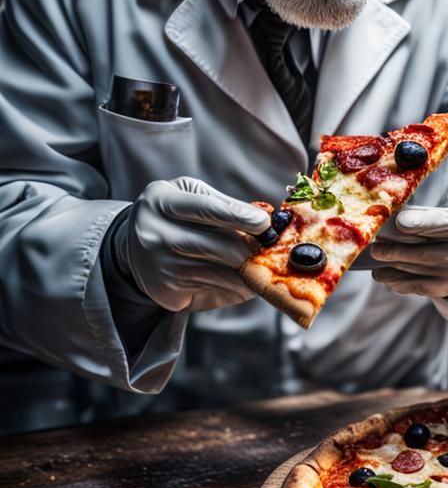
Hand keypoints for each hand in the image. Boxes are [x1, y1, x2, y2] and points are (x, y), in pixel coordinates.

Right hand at [114, 176, 269, 311]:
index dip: (240, 216)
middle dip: (252, 249)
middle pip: (218, 246)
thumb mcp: (190, 196)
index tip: (266, 223)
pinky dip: (237, 287)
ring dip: (250, 271)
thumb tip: (265, 220)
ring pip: (222, 272)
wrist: (134, 247)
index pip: (207, 209)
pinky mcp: (168, 292)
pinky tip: (245, 280)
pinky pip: (216, 290)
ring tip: (265, 265)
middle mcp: (155, 235)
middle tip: (273, 249)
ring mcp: (160, 266)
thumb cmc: (174, 215)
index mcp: (161, 201)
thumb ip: (223, 203)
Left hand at [370, 204, 447, 298]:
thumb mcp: (445, 214)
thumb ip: (419, 214)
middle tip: (374, 245)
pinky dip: (391, 278)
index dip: (417, 223)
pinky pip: (408, 285)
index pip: (438, 223)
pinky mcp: (439, 289)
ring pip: (409, 269)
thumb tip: (385, 216)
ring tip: (376, 254)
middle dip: (391, 249)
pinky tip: (383, 272)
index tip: (399, 222)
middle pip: (418, 252)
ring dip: (387, 263)